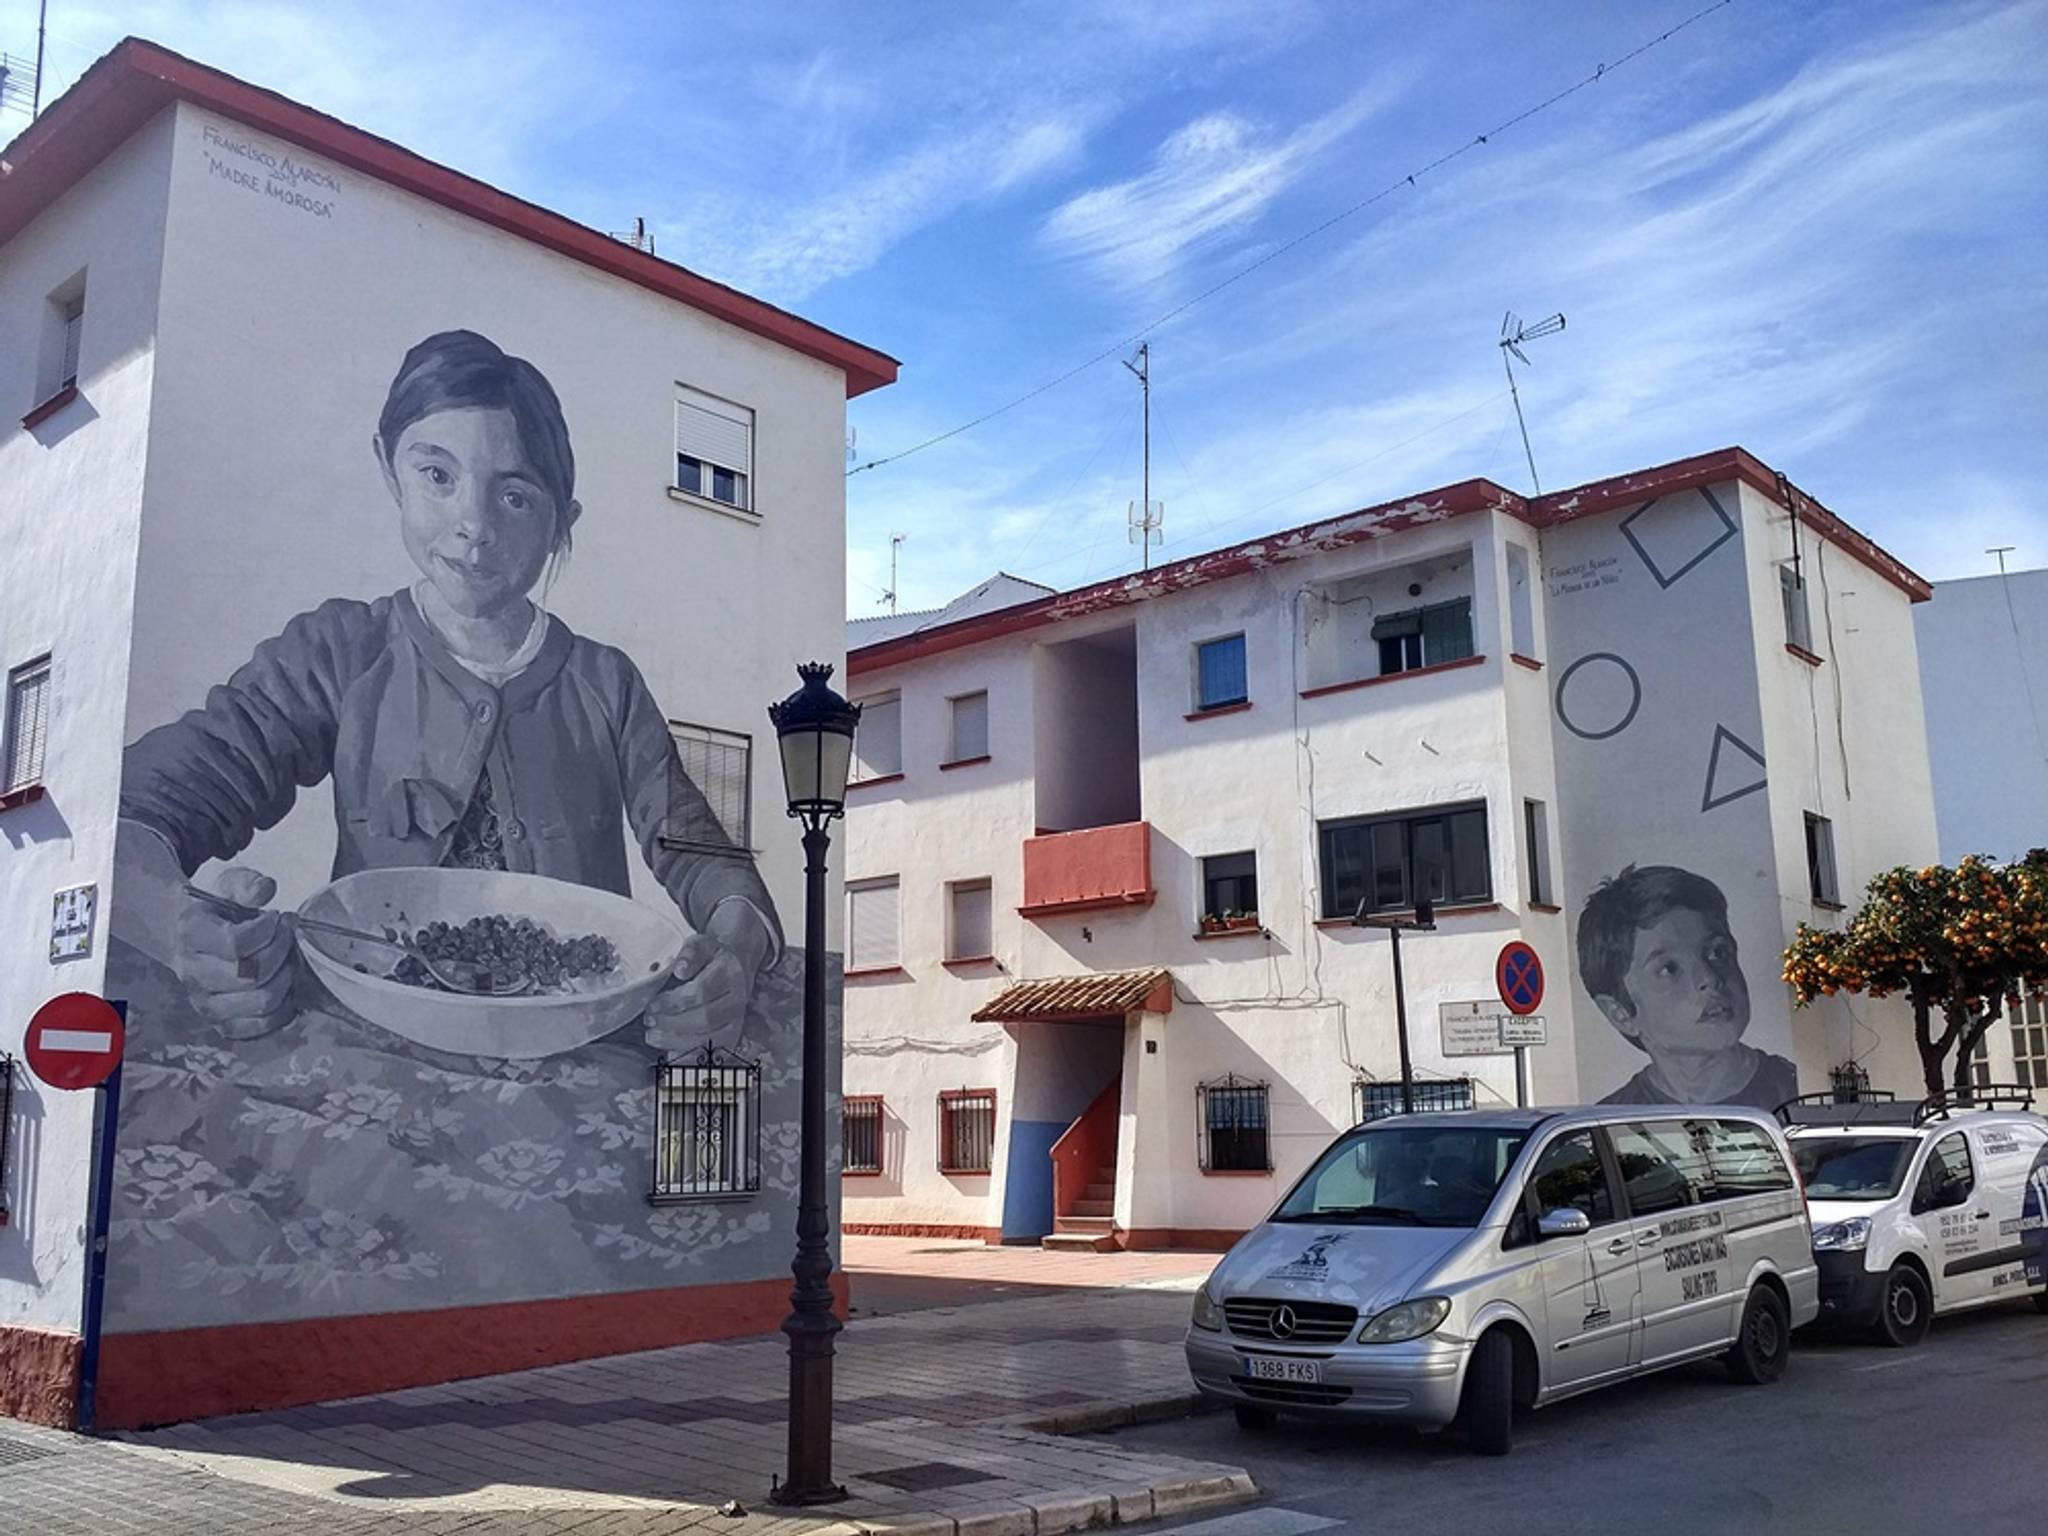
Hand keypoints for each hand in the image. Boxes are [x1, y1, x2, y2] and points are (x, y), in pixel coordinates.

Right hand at [176, 866, 296, 1037]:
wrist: (197, 937)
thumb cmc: (219, 910)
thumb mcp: (230, 886)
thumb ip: (247, 884)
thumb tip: (265, 890)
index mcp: (190, 934)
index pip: (235, 943)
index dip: (268, 930)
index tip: (277, 917)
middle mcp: (191, 973)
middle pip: (252, 976)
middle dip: (281, 953)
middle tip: (288, 937)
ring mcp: (204, 1003)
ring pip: (261, 1002)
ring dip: (286, 979)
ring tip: (286, 960)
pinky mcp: (221, 1025)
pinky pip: (261, 1027)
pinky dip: (283, 1008)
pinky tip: (283, 985)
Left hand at [643, 934, 752, 1055]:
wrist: (735, 967)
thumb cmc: (711, 958)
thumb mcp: (700, 945)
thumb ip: (689, 953)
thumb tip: (679, 969)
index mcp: (729, 974)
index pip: (702, 992)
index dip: (674, 1002)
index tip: (653, 1005)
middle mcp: (738, 1000)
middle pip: (705, 1019)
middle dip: (672, 1023)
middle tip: (649, 1021)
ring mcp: (737, 1021)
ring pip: (709, 1039)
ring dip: (676, 1041)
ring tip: (652, 1035)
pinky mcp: (732, 1037)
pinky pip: (711, 1054)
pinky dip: (689, 1057)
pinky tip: (669, 1054)